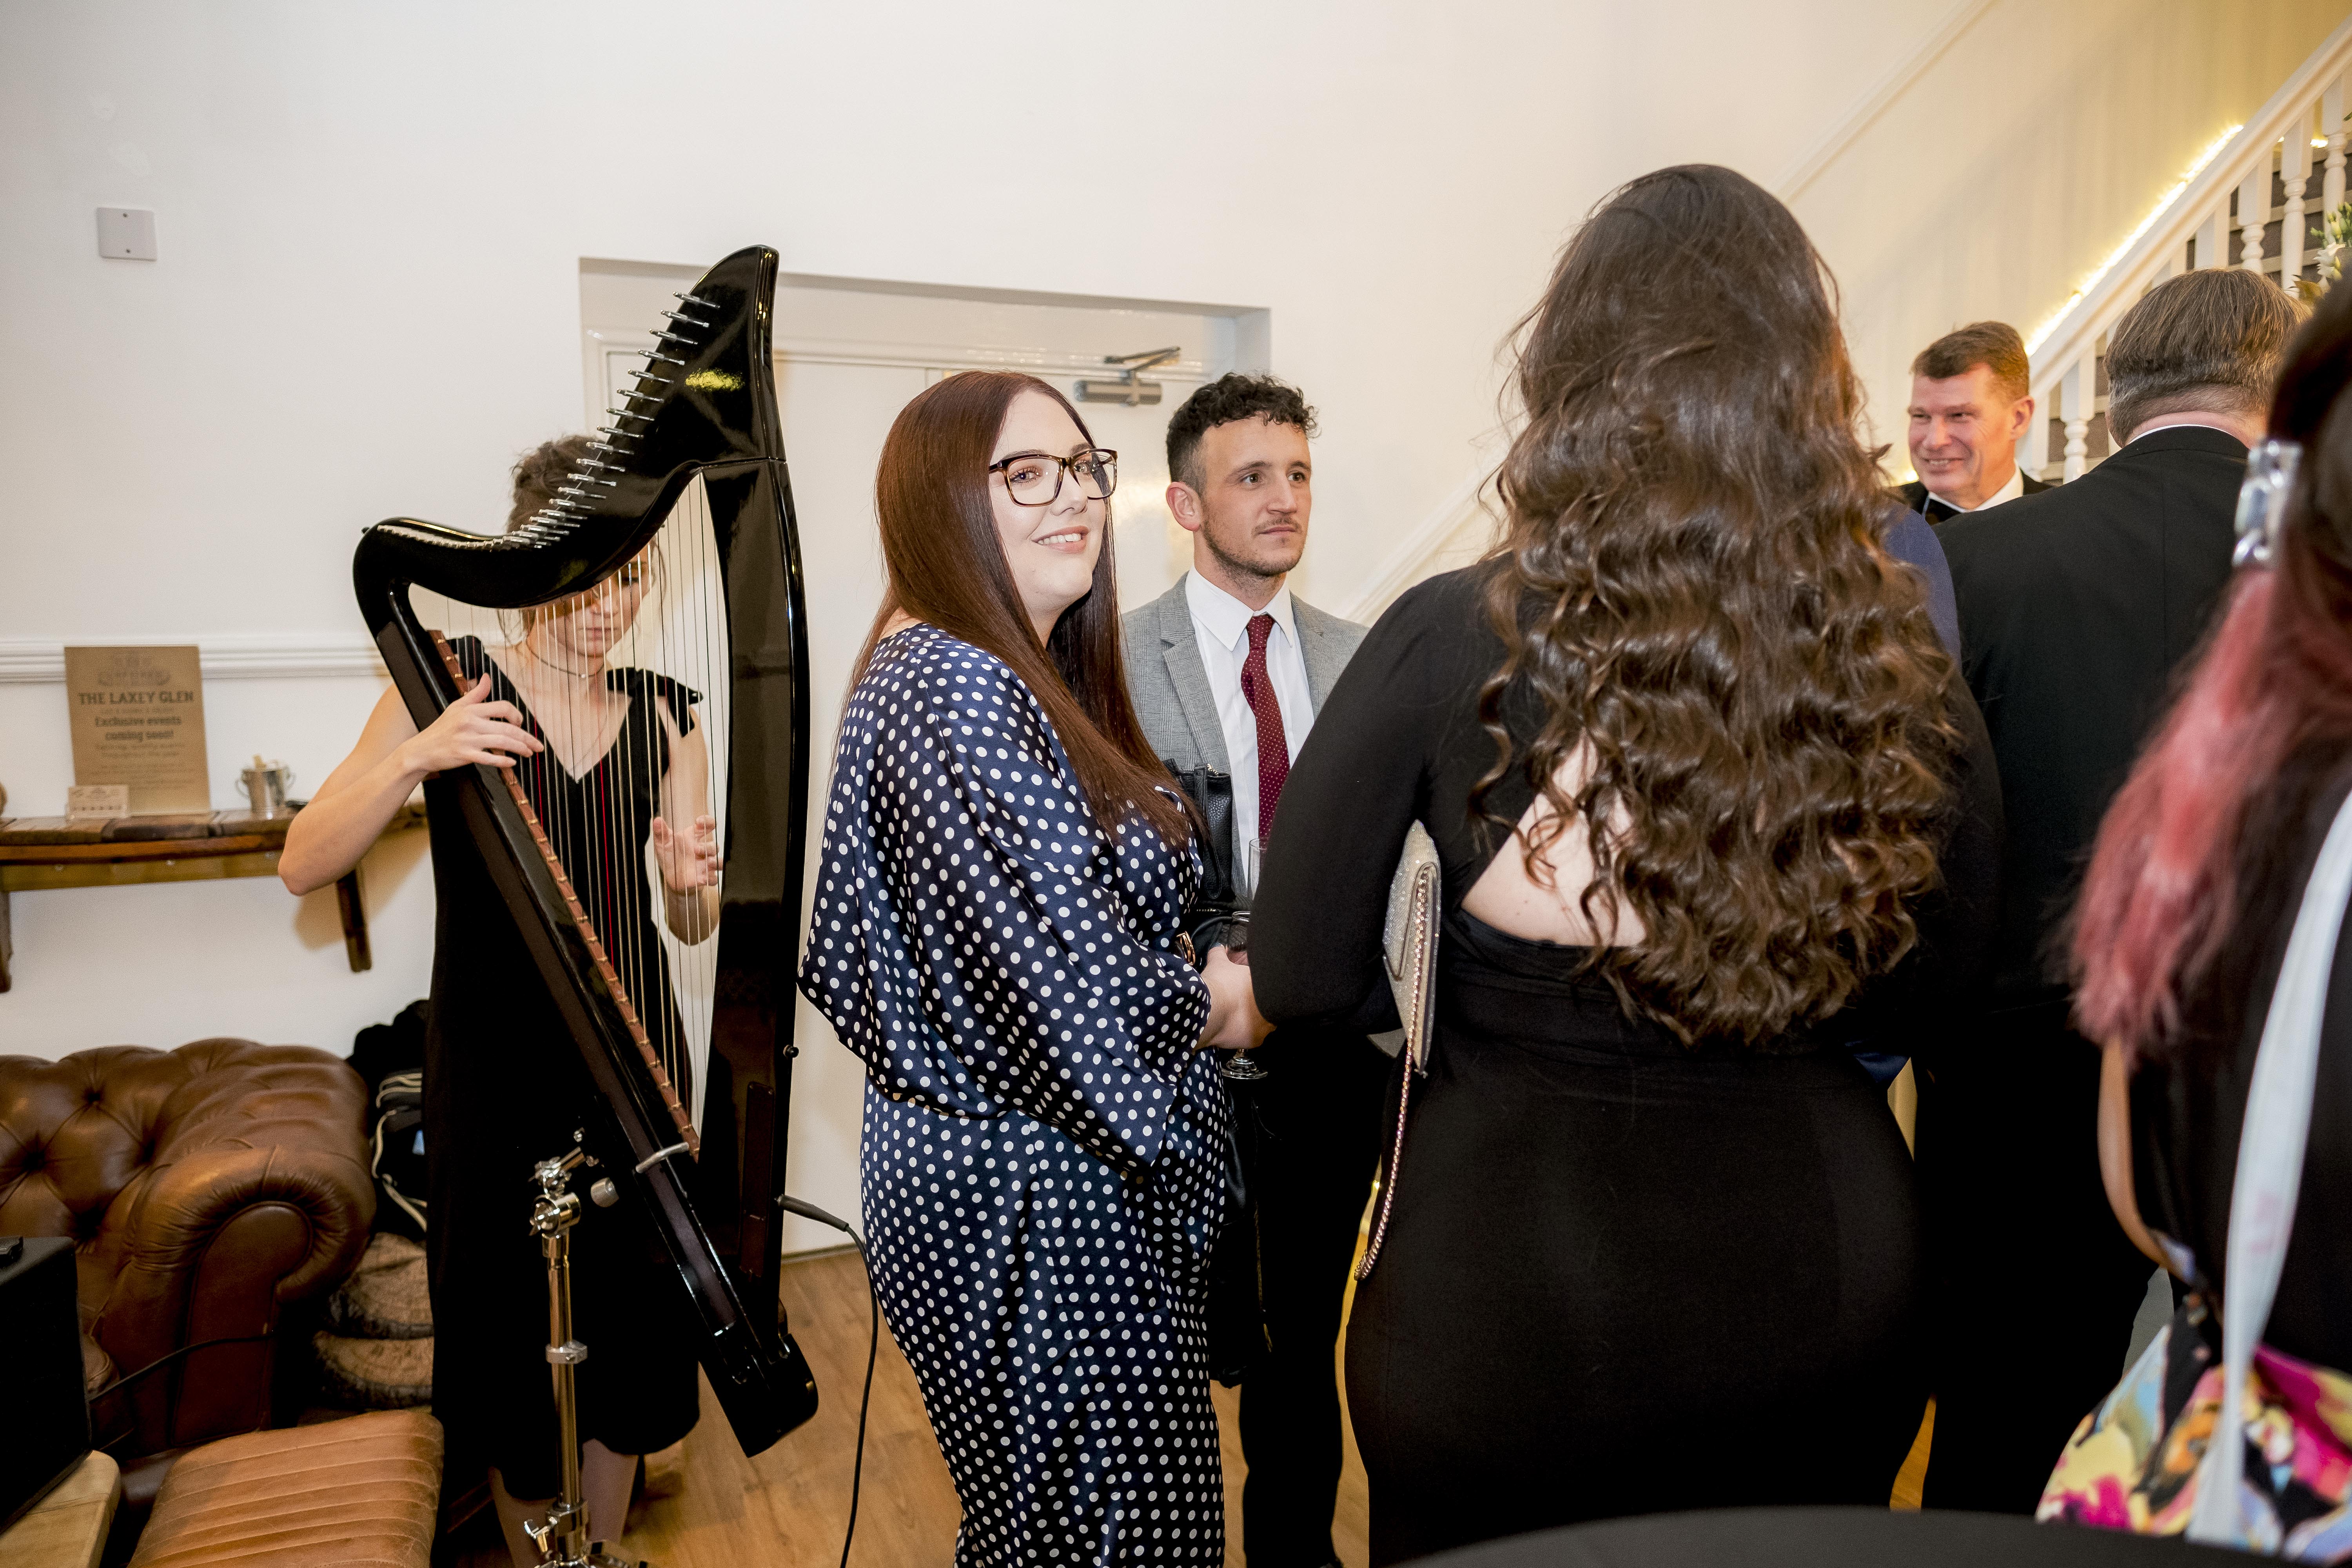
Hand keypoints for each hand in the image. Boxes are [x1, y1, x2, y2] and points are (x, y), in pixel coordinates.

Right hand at [396, 675, 543, 773]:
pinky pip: (489, 758)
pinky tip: (512, 763)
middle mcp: (470, 722)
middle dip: (526, 737)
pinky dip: (503, 761)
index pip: (502, 707)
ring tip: (529, 753)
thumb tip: (486, 677)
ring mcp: (467, 739)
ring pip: (502, 742)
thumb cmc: (442, 728)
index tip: (522, 723)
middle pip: (507, 727)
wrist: (422, 749)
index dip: (517, 715)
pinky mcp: (464, 755)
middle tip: (537, 745)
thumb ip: (476, 693)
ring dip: (520, 748)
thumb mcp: (457, 707)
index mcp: (470, 709)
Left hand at [652, 813, 719, 891]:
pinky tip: (704, 878)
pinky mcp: (704, 877)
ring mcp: (704, 864)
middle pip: (713, 845)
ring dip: (715, 861)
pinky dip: (711, 878)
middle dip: (707, 846)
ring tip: (709, 862)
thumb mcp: (662, 843)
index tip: (699, 822)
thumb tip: (657, 820)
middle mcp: (702, 850)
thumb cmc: (669, 857)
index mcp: (693, 837)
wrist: (669, 877)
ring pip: (718, 860)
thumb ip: (661, 832)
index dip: (707, 821)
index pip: (707, 825)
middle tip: (695, 849)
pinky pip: (713, 878)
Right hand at [1200, 945, 1270, 1051]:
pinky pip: (1254, 1037)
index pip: (1270, 986)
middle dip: (1260, 1004)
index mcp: (1268, 985)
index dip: (1259, 988)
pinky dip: (1246, 1034)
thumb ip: (1220, 953)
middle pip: (1270, 1005)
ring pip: (1265, 1023)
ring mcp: (1267, 1024)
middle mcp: (1273, 1006)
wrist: (1210, 1011)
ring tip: (1239, 1016)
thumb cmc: (1219, 983)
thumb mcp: (1218, 963)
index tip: (1246, 988)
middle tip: (1243, 1003)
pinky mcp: (1257, 1040)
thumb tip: (1219, 946)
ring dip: (1255, 1020)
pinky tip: (1235, 1028)